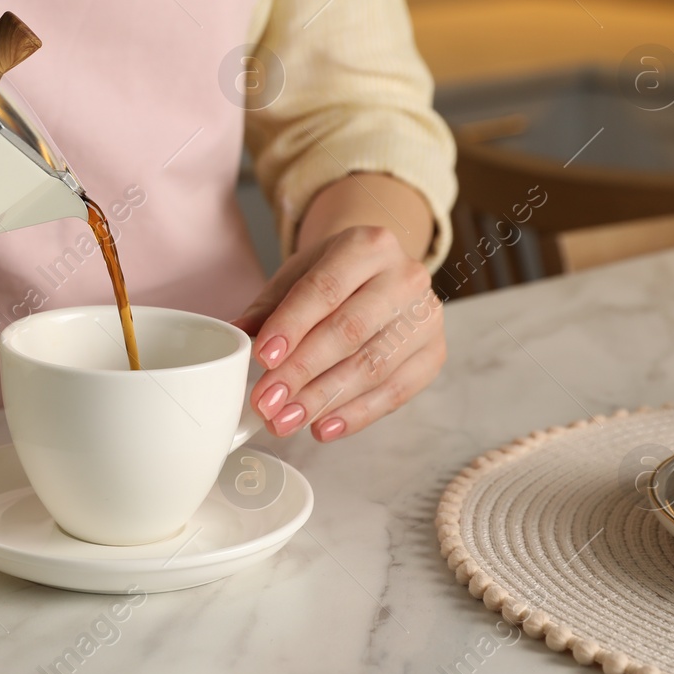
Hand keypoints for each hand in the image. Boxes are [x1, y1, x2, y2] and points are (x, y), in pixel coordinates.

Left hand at [233, 225, 445, 441]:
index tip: (263, 359)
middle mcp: (405, 277)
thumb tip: (240, 334)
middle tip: (267, 401)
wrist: (380, 275)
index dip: (292, 326)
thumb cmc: (333, 277)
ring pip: (373, 366)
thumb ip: (268, 307)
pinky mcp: (434, 353)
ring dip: (325, 400)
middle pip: (350, 331)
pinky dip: (358, 414)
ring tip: (287, 420)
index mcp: (368, 246)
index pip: (325, 289)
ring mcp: (426, 317)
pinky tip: (324, 427)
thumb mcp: (296, 277)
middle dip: (303, 371)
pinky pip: (396, 392)